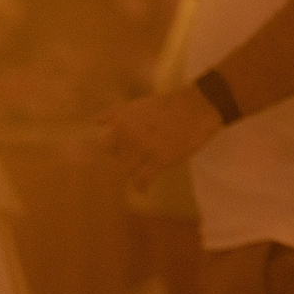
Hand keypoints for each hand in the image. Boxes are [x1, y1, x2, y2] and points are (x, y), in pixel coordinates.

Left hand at [102, 87, 223, 186]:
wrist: (196, 109)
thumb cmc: (169, 105)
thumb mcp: (137, 104)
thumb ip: (116, 114)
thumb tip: (97, 121)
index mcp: (122, 119)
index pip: (103, 143)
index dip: (111, 149)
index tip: (117, 151)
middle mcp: (128, 134)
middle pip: (114, 158)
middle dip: (121, 159)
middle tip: (132, 159)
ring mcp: (142, 148)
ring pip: (126, 170)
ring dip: (132, 172)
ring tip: (140, 172)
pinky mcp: (158, 160)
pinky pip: (141, 180)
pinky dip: (141, 186)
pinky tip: (143, 188)